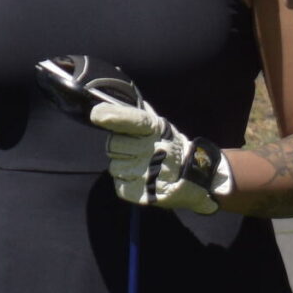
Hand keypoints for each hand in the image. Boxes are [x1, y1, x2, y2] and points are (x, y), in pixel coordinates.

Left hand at [91, 87, 233, 213]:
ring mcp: (149, 173)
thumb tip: (111, 99)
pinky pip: (119, 185)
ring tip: (142, 166)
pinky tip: (141, 179)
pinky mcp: (144, 193)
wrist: (195, 177)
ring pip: (114, 166)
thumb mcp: (160, 126)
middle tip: (136, 150)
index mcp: (157, 129)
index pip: (133, 120)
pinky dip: (126, 183)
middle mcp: (153, 150)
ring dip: (124, 166)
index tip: (96, 114)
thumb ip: (138, 113)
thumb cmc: (170, 146)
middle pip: (113, 144)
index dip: (114, 116)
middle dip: (120, 147)